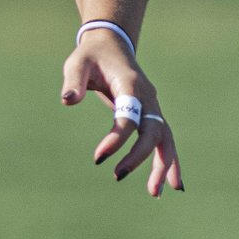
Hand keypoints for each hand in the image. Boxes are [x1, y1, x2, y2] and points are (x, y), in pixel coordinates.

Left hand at [62, 29, 184, 195]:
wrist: (111, 45)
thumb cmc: (91, 56)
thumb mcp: (78, 62)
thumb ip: (73, 81)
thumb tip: (67, 100)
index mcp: (131, 85)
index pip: (128, 117)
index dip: (116, 138)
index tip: (98, 157)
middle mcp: (148, 97)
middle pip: (153, 130)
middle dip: (140, 157)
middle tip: (118, 176)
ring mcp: (153, 106)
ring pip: (165, 138)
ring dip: (164, 165)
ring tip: (154, 193)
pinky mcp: (152, 114)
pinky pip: (165, 139)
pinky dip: (169, 160)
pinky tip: (171, 184)